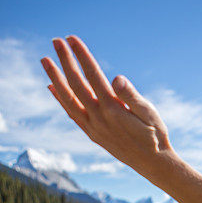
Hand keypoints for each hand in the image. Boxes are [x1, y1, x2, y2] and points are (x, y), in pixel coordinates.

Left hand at [41, 36, 172, 171]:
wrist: (153, 164)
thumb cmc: (155, 135)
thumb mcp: (150, 114)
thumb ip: (132, 96)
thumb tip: (116, 79)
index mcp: (114, 109)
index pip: (93, 76)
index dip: (82, 56)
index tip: (72, 39)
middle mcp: (99, 118)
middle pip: (76, 85)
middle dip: (65, 61)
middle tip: (56, 40)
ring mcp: (93, 127)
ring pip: (69, 99)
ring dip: (56, 79)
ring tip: (45, 61)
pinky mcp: (93, 134)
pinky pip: (72, 114)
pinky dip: (61, 99)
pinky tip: (52, 87)